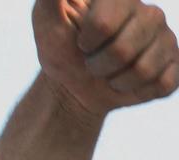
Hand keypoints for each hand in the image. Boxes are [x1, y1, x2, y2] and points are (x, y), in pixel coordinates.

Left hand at [33, 0, 178, 118]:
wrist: (73, 85)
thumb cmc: (61, 48)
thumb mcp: (46, 21)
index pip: (103, 25)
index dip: (86, 42)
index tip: (81, 42)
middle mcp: (150, 14)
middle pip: (122, 51)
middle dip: (98, 65)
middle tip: (94, 61)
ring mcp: (166, 38)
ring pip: (143, 70)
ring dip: (116, 81)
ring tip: (110, 72)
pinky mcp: (175, 64)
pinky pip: (163, 84)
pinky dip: (138, 91)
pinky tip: (130, 82)